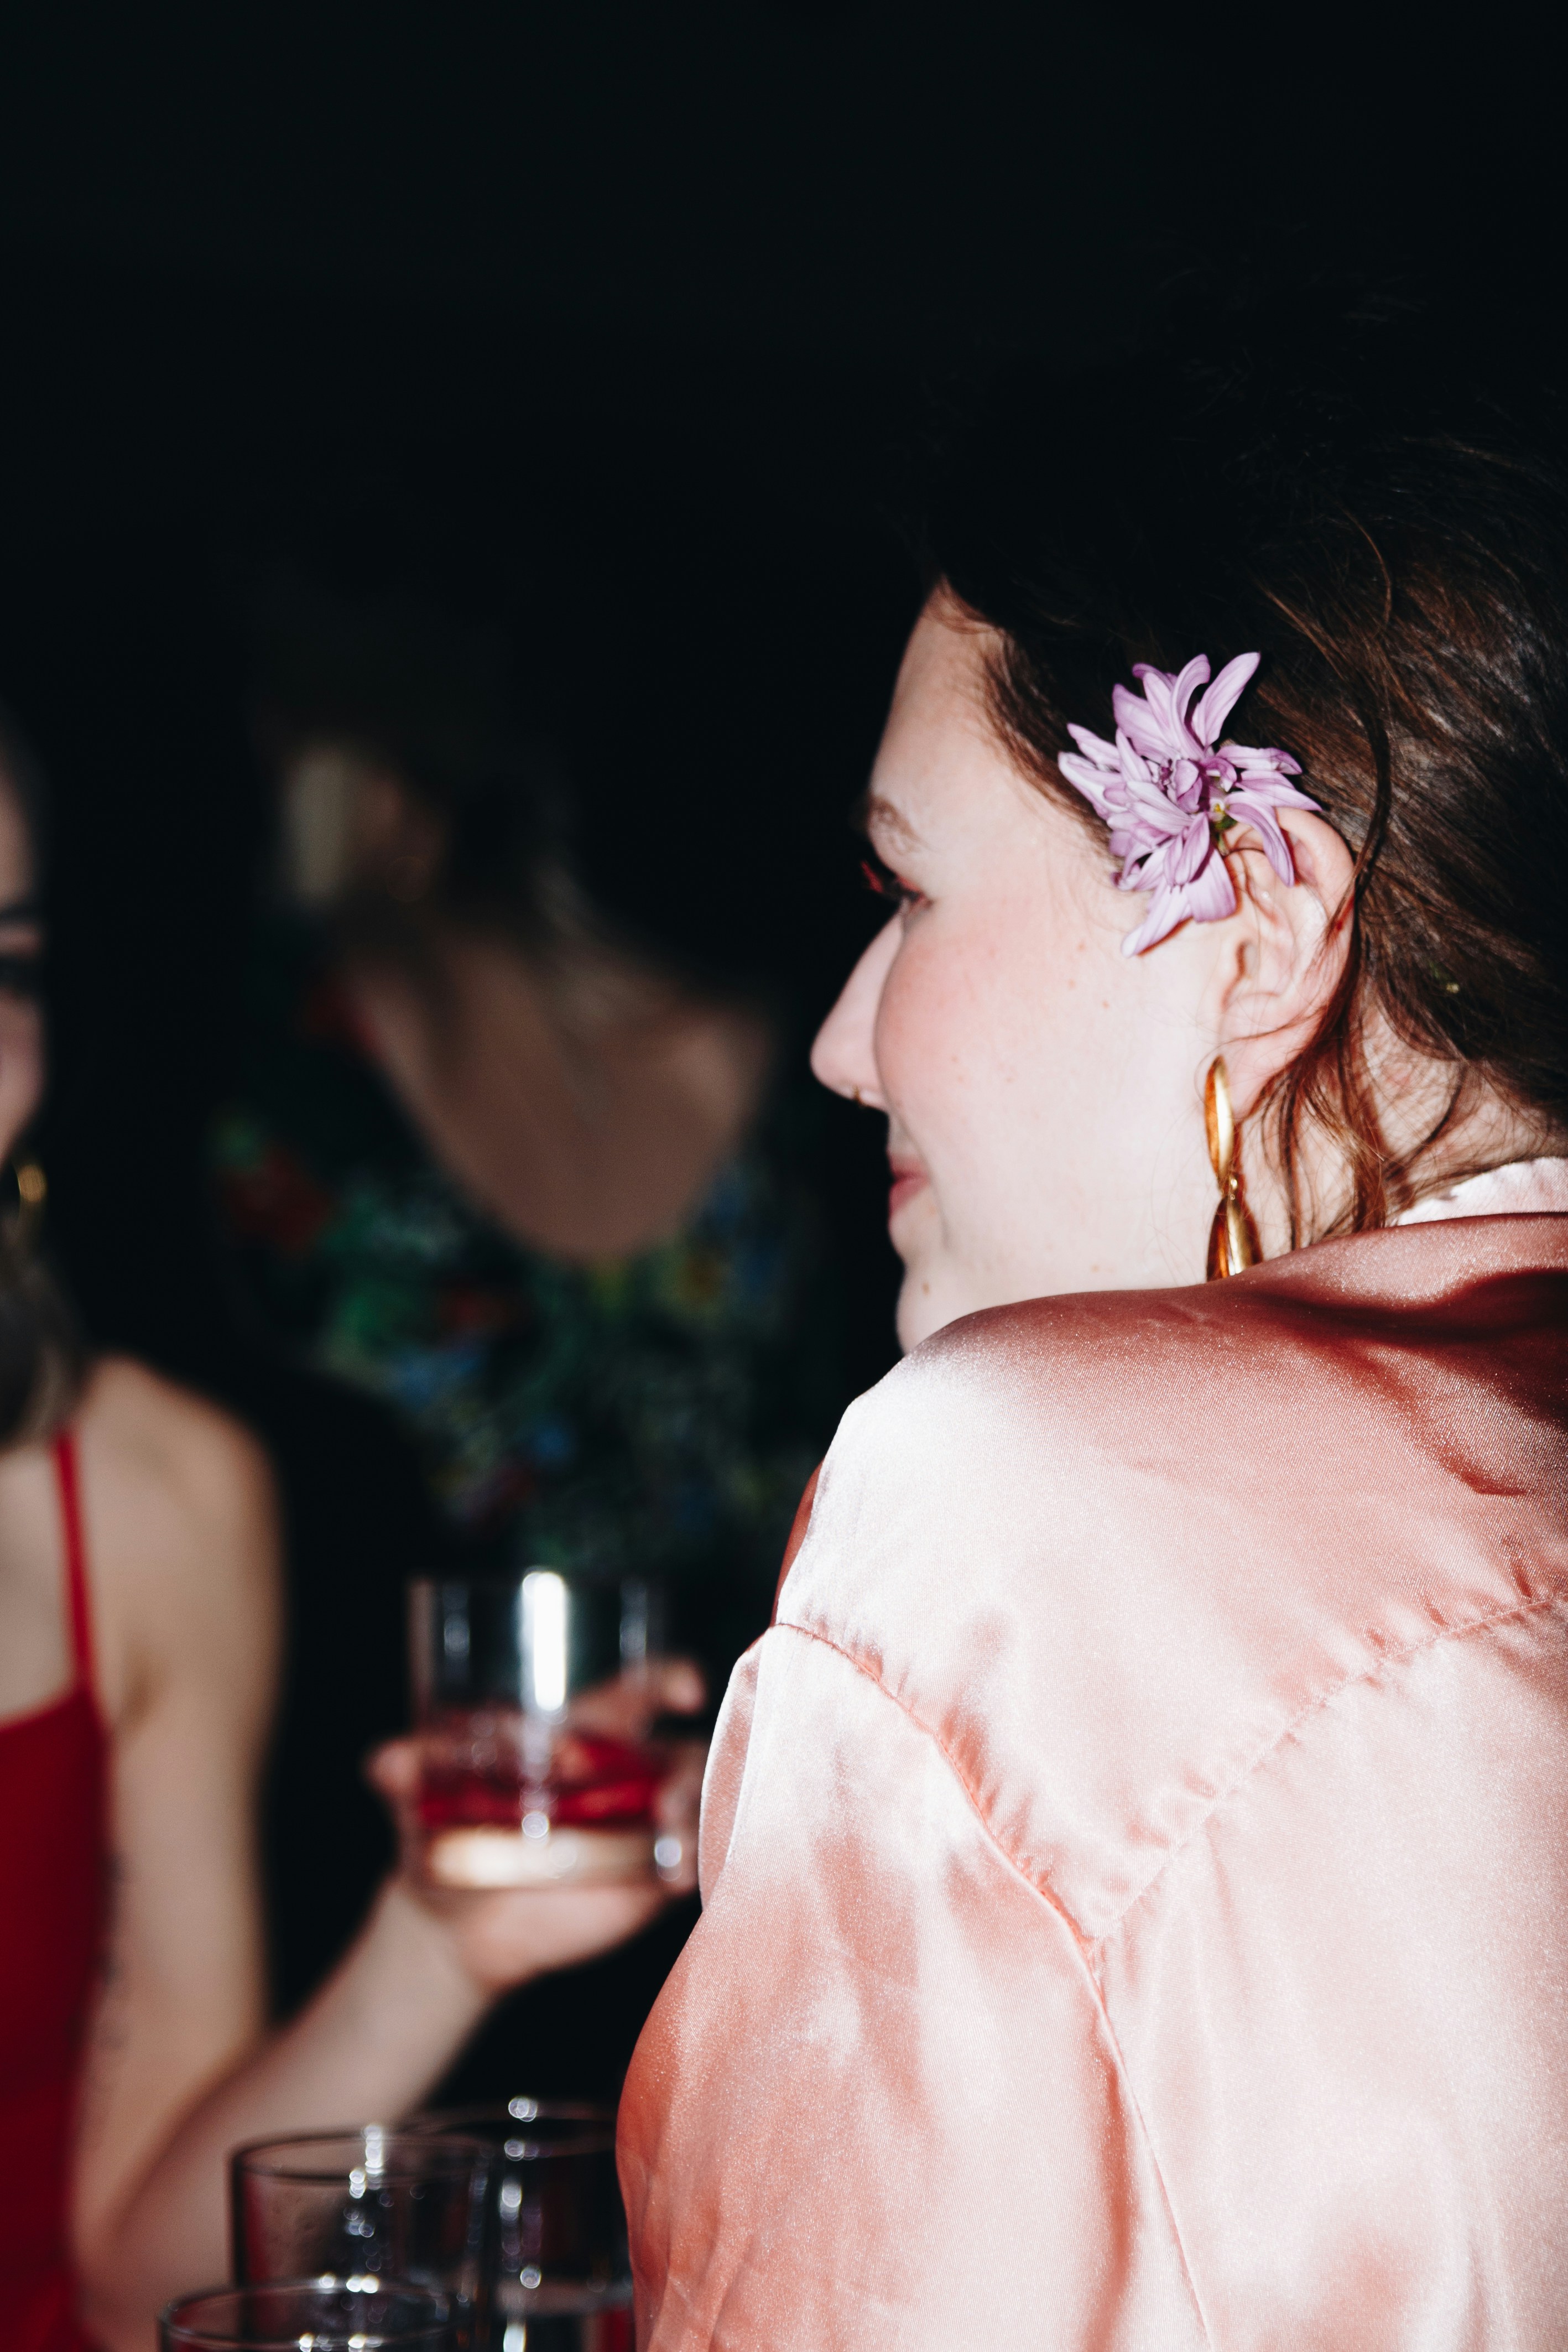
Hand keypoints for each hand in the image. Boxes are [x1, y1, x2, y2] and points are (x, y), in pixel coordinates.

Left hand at [367, 1659, 704, 1994]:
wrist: (453, 1923)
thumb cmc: (446, 1834)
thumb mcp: (424, 1797)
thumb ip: (407, 1770)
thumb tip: (385, 1763)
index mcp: (586, 1735)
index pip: (645, 1689)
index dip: (674, 1677)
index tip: (688, 1688)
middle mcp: (626, 1775)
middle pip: (687, 1749)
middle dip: (691, 1765)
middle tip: (667, 1796)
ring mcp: (644, 1829)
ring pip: (698, 1805)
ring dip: (695, 1815)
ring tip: (668, 1836)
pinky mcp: (646, 1882)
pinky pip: (690, 1867)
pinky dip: (690, 1869)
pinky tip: (669, 1881)